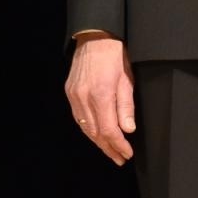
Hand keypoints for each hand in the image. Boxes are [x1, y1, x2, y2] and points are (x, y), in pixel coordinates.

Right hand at [65, 33, 135, 164]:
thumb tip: (127, 130)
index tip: (127, 154)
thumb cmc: (115, 55)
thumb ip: (126, 105)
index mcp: (101, 95)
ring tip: (110, 151)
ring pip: (86, 127)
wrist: (94, 38)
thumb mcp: (127, 79)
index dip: (118, 145)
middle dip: (108, 148)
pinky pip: (79, 118)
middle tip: (119, 159)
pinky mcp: (70, 93)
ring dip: (98, 142)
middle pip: (96, 133)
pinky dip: (89, 129)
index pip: (109, 130)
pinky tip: (97, 135)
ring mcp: (74, 97)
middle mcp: (84, 99)